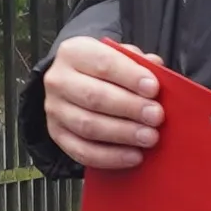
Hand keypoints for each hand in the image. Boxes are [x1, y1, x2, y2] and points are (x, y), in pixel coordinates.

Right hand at [41, 33, 169, 176]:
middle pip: (94, 97)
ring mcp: (55, 110)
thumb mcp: (117, 55)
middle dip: (129, 108)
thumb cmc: (102, 68)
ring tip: (149, 137)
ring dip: (123, 134)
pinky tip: (133, 156)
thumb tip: (155, 67)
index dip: (130, 77)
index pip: (103, 64)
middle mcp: (59, 80)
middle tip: (156, 116)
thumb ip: (137, 60)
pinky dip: (110, 157)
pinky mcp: (57, 135)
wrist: (72, 81)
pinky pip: (82, 151)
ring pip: (88, 126)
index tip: (153, 88)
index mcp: (74, 53)